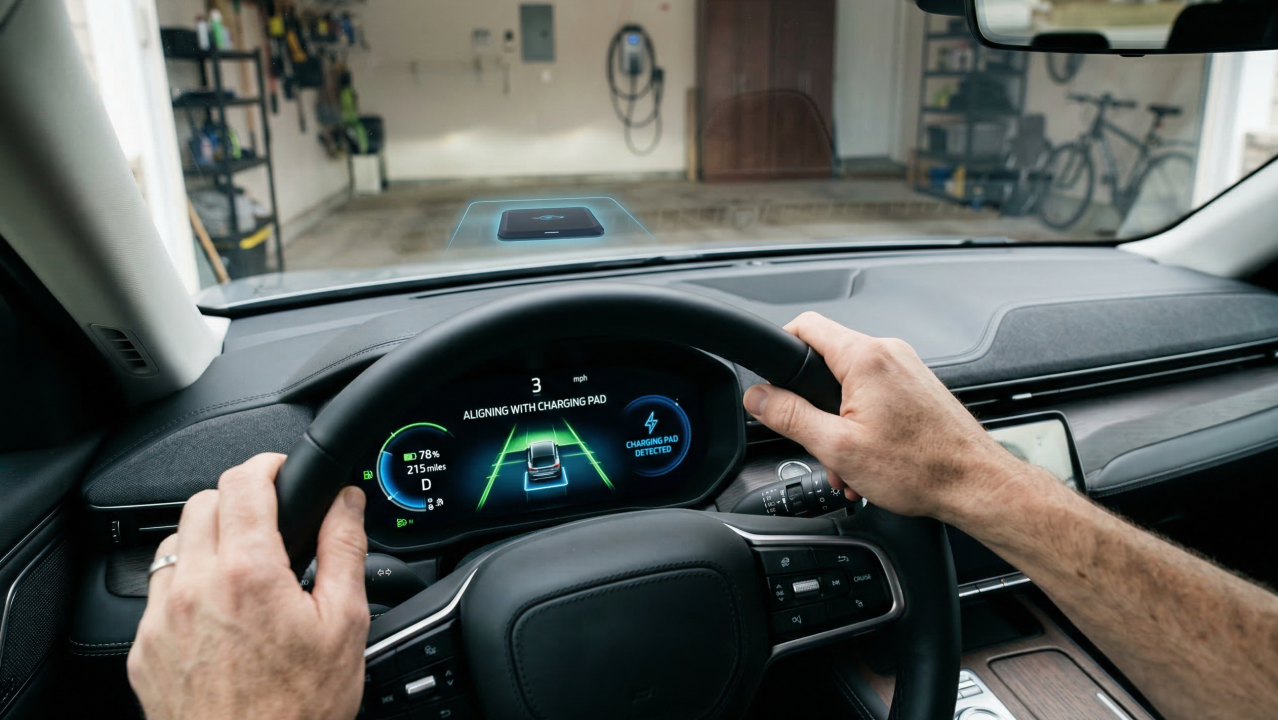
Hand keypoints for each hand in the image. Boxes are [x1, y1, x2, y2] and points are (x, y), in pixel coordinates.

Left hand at [127, 453, 369, 719]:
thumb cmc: (299, 709)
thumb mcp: (345, 624)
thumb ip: (344, 549)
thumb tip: (345, 502)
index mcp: (249, 573)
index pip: (242, 482)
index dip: (266, 466)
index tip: (280, 471)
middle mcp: (195, 588)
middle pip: (201, 502)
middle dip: (238, 500)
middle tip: (270, 523)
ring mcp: (161, 620)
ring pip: (174, 543)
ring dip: (207, 540)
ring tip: (244, 570)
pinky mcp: (143, 650)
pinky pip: (158, 593)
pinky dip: (187, 586)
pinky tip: (220, 613)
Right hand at [743, 312, 1037, 523]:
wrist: (975, 484)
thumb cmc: (921, 468)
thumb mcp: (836, 446)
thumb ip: (789, 416)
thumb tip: (757, 397)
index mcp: (865, 358)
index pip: (805, 325)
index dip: (780, 348)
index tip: (772, 379)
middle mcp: (889, 353)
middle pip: (826, 359)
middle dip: (813, 404)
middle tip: (817, 441)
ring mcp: (907, 368)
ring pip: (850, 382)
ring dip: (839, 421)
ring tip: (848, 462)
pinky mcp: (917, 386)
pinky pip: (875, 393)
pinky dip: (863, 422)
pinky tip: (868, 458)